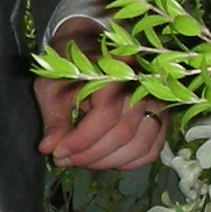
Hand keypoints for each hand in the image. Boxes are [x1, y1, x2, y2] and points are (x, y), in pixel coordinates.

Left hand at [36, 23, 167, 170]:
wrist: (89, 48)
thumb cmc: (68, 68)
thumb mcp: (51, 87)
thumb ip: (53, 118)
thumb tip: (49, 149)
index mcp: (114, 73)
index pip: (106, 116)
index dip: (81, 141)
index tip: (58, 153)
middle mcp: (142, 86)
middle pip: (123, 134)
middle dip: (91, 155)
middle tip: (65, 160)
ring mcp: (156, 102)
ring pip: (140, 145)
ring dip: (109, 162)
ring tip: (83, 162)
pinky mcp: (161, 117)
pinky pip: (152, 150)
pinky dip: (130, 163)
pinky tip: (108, 162)